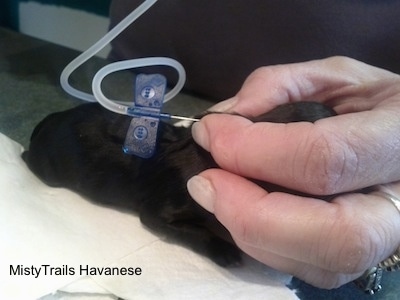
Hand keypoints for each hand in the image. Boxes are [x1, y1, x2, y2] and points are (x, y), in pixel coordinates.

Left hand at [187, 57, 399, 288]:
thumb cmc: (370, 102)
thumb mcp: (330, 77)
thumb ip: (276, 86)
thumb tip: (221, 119)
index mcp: (399, 137)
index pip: (324, 158)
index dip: (254, 151)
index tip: (208, 133)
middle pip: (334, 235)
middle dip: (252, 213)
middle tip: (203, 183)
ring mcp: (387, 238)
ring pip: (323, 263)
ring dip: (253, 234)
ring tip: (217, 195)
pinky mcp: (362, 258)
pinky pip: (312, 270)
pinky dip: (264, 246)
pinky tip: (242, 214)